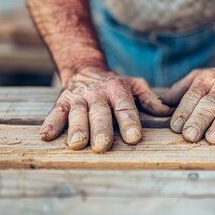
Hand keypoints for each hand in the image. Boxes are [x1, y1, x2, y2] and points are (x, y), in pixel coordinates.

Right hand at [40, 68, 171, 152]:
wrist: (84, 68)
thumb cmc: (114, 84)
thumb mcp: (134, 85)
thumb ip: (149, 99)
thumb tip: (167, 112)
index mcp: (117, 90)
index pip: (125, 107)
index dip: (129, 122)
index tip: (133, 138)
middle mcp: (97, 94)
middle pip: (100, 114)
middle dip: (101, 129)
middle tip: (103, 146)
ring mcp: (78, 99)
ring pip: (77, 115)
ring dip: (76, 129)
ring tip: (77, 144)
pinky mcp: (62, 102)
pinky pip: (55, 113)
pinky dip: (50, 124)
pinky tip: (46, 136)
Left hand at [162, 62, 214, 144]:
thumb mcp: (197, 78)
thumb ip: (179, 91)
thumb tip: (159, 105)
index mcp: (204, 80)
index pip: (192, 96)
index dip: (184, 111)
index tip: (176, 127)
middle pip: (209, 104)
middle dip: (199, 120)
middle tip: (190, 136)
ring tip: (213, 139)